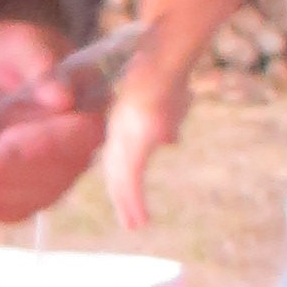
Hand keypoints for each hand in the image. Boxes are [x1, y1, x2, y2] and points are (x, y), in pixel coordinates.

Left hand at [0, 20, 105, 224]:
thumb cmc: (8, 50)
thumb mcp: (16, 43)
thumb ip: (36, 63)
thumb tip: (61, 98)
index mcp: (88, 106)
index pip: (72, 137)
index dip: (38, 145)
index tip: (0, 146)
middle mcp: (79, 148)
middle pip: (46, 176)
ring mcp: (58, 174)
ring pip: (27, 199)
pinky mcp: (33, 190)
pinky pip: (14, 210)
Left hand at [104, 74, 185, 233]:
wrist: (164, 61)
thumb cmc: (169, 70)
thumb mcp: (169, 102)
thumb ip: (166, 124)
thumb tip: (170, 141)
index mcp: (126, 122)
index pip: (118, 156)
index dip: (120, 177)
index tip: (124, 194)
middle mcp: (122, 130)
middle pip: (116, 169)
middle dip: (122, 195)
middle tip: (130, 221)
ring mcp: (126, 136)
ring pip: (121, 178)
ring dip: (128, 204)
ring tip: (134, 225)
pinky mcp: (133, 143)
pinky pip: (131, 179)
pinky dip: (133, 201)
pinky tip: (138, 218)